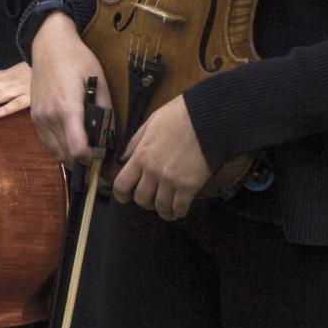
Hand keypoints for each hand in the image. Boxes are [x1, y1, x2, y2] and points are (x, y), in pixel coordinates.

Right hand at [28, 12, 108, 163]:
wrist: (50, 45)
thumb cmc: (78, 60)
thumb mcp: (100, 83)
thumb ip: (106, 113)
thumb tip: (110, 140)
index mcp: (67, 108)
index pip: (78, 150)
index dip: (93, 159)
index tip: (103, 155)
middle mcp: (49, 117)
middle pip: (67, 157)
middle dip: (84, 163)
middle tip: (99, 160)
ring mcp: (39, 118)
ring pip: (55, 154)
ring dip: (71, 159)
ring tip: (87, 153)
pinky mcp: (34, 117)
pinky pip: (47, 144)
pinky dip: (60, 149)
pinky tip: (71, 142)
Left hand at [111, 95, 209, 220]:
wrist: (207, 118)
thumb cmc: (178, 115)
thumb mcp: (150, 123)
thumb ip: (135, 142)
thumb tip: (124, 158)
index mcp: (141, 155)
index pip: (122, 184)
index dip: (120, 195)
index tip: (124, 197)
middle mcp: (153, 171)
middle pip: (141, 198)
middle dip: (144, 202)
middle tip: (150, 199)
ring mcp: (171, 180)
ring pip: (160, 206)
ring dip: (162, 210)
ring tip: (166, 209)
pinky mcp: (189, 186)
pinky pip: (179, 207)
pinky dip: (177, 212)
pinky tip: (179, 210)